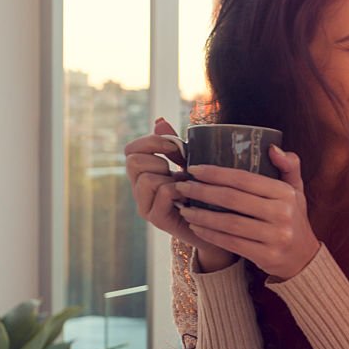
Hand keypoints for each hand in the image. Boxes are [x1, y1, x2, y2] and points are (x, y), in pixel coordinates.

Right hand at [124, 118, 232, 267]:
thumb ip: (174, 145)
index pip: (131, 150)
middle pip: (134, 162)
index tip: (173, 146)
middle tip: (178, 171)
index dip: (151, 141)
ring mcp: (146, 207)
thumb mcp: (189, 164)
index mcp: (144, 174)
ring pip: (147, 178)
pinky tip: (191, 197)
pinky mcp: (158, 220)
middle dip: (160, 160)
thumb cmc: (204, 193)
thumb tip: (160, 121)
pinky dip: (180, 189)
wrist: (217, 228)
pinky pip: (164, 192)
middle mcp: (139, 191)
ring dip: (171, 177)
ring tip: (186, 187)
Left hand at [172, 145, 320, 279]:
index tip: (194, 169)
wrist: (304, 258)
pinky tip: (196, 227)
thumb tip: (271, 147)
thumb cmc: (293, 218)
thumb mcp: (296, 190)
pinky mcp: (267, 256)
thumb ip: (288, 166)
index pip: (244, 179)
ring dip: (202, 215)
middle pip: (232, 199)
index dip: (216, 173)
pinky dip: (210, 235)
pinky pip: (231, 243)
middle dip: (202, 192)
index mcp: (286, 193)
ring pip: (229, 223)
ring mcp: (275, 236)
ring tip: (185, 209)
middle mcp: (282, 213)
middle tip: (182, 186)